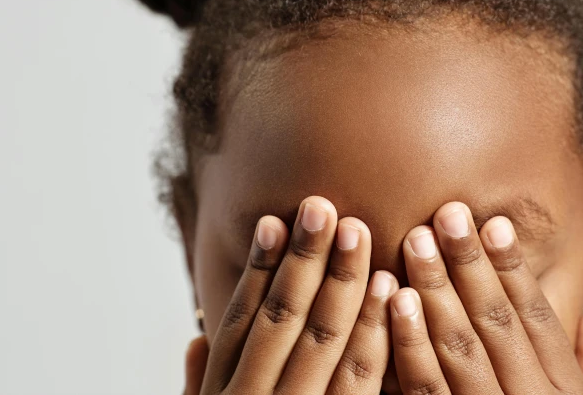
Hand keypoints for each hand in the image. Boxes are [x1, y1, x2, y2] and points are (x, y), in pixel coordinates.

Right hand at [184, 196, 399, 394]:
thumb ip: (200, 385)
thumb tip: (194, 340)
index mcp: (224, 392)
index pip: (240, 320)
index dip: (256, 269)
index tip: (271, 222)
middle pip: (282, 317)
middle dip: (303, 258)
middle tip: (319, 206)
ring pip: (323, 337)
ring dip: (342, 279)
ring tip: (355, 230)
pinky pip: (362, 377)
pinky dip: (374, 328)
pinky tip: (388, 286)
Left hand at [390, 201, 582, 393]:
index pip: (538, 322)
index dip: (515, 272)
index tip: (494, 225)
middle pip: (496, 325)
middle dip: (469, 267)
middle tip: (447, 214)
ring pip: (458, 351)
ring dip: (435, 292)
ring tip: (417, 242)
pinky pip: (422, 390)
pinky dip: (408, 344)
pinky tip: (394, 302)